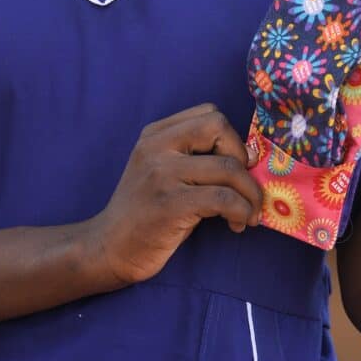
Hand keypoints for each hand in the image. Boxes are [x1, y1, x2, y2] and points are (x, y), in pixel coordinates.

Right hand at [84, 103, 262, 289]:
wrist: (110, 247)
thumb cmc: (146, 212)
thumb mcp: (162, 171)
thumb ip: (194, 156)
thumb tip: (250, 155)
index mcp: (156, 133)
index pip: (209, 113)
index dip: (231, 139)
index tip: (235, 168)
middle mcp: (157, 146)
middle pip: (219, 127)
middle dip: (242, 158)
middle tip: (243, 188)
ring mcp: (162, 173)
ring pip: (228, 166)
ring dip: (250, 194)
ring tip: (247, 215)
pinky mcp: (171, 204)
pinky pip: (224, 199)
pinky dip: (241, 211)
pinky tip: (236, 224)